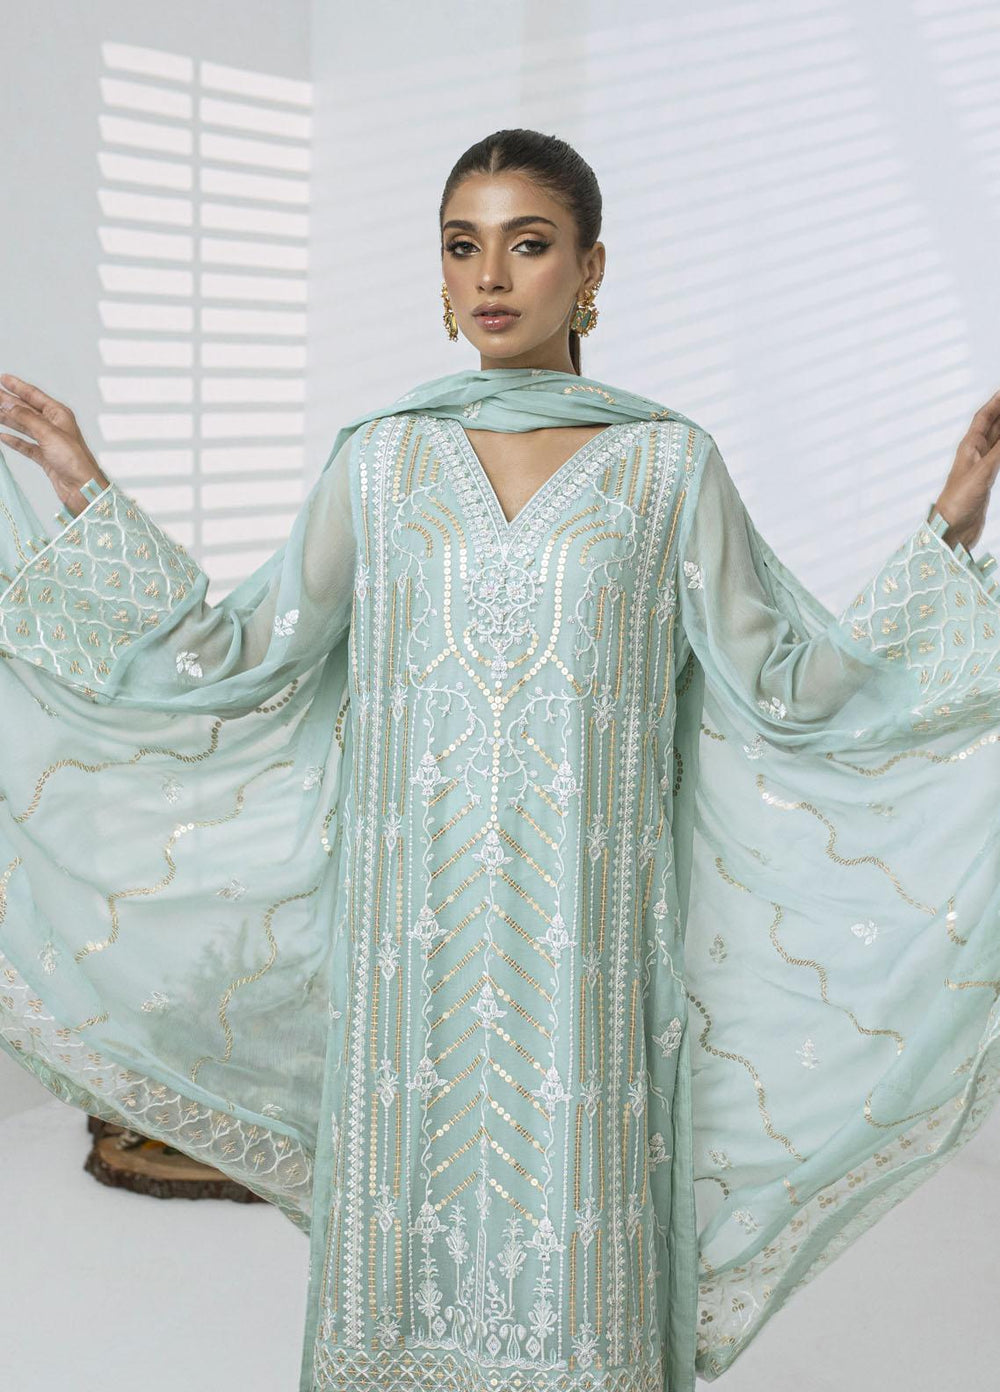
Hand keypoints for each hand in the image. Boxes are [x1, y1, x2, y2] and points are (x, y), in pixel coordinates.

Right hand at [0, 373, 110, 515]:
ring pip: (23, 427)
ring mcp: (49, 442)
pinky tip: (2, 436)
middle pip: (26, 410)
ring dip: (8, 420)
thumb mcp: (48, 433)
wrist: (82, 487)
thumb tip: (8, 404)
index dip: (17, 386)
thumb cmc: (74, 460)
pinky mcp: (45, 457)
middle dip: (8, 402)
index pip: (34, 395)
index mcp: (59, 414)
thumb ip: (26, 417)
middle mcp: (54, 426)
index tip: (2, 378)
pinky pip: (25, 445)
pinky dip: (14, 440)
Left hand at [933, 388, 999, 551]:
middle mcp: (975, 453)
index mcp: (969, 447)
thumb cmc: (958, 500)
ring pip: (999, 440)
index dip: (996, 401)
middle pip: (993, 425)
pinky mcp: (987, 478)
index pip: (984, 417)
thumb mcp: (983, 472)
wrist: (952, 528)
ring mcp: (981, 465)